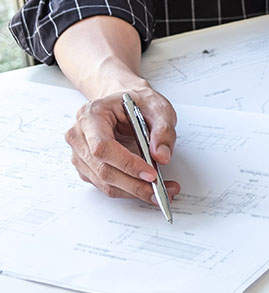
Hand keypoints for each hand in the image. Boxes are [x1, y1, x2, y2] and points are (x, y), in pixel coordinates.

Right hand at [66, 86, 179, 203]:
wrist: (125, 101)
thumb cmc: (138, 102)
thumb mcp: (158, 108)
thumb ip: (163, 130)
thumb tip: (161, 157)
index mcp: (92, 115)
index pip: (103, 147)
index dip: (127, 164)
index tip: (151, 174)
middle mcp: (79, 135)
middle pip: (102, 169)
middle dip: (134, 184)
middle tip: (160, 190)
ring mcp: (80, 153)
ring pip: (104, 182)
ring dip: (133, 191)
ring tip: (161, 191)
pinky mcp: (87, 167)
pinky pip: (105, 185)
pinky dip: (128, 190)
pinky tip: (147, 187)